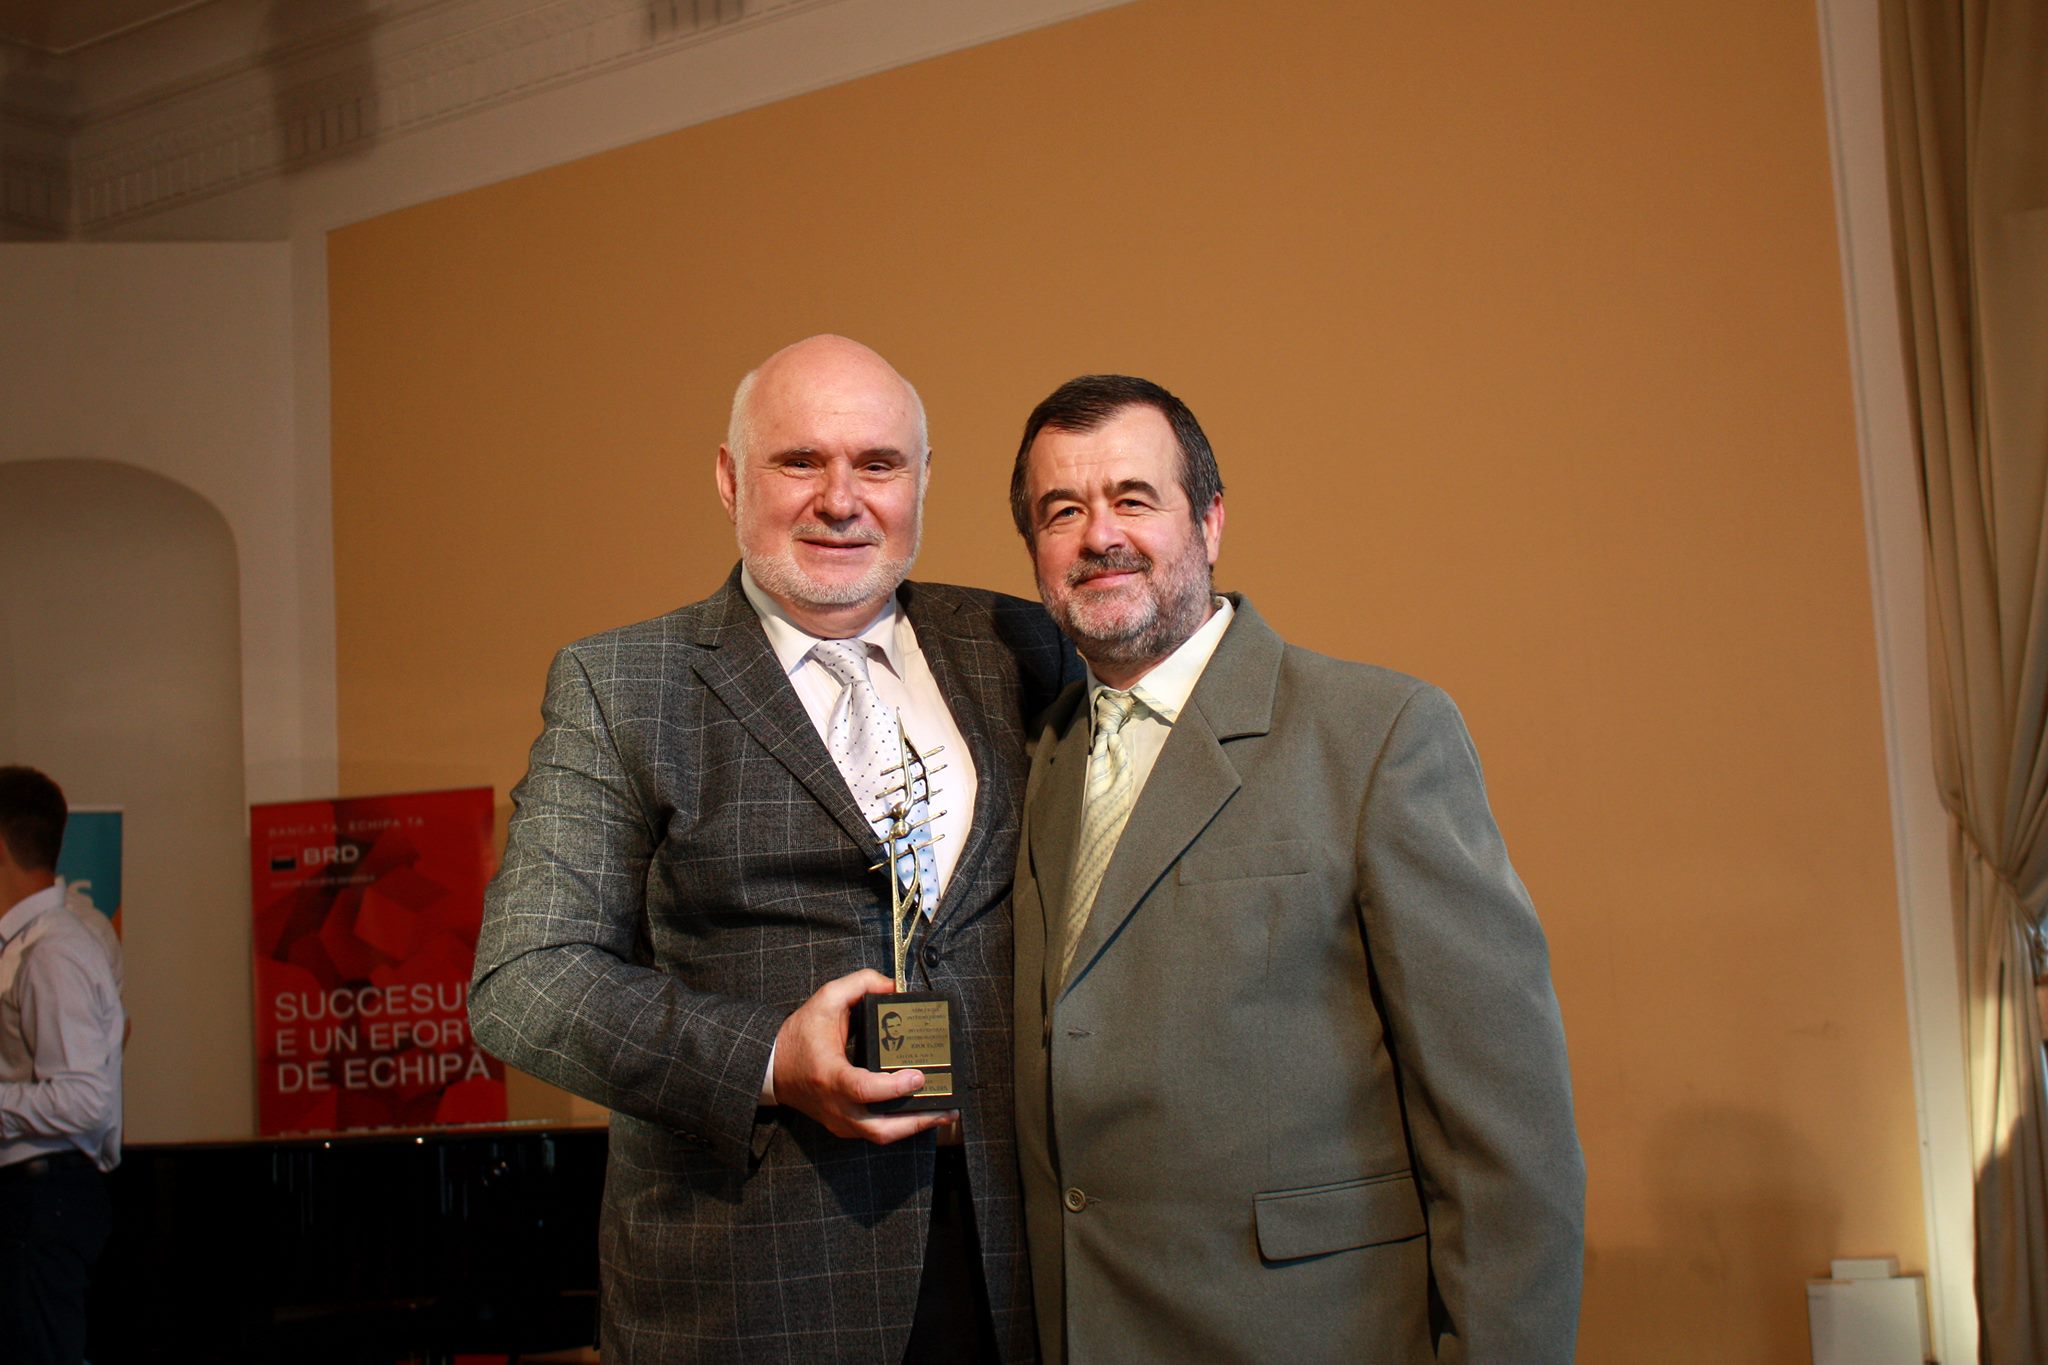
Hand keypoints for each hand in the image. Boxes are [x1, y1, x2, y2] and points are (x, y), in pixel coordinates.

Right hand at [772, 969, 957, 1144]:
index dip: (893, 1087)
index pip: (863, 1090)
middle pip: (880, 1128)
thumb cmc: (799, 1036)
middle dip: (918, 1121)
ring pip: (881, 1136)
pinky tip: (921, 1113)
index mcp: (830, 1075)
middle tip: (947, 1107)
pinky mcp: (844, 1127)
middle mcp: (836, 1105)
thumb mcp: (825, 999)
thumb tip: (894, 987)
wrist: (771, 1068)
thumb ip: (860, 984)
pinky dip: (900, 1126)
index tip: (917, 1076)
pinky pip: (876, 1133)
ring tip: (944, 1113)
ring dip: (915, 1127)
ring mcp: (840, 1121)